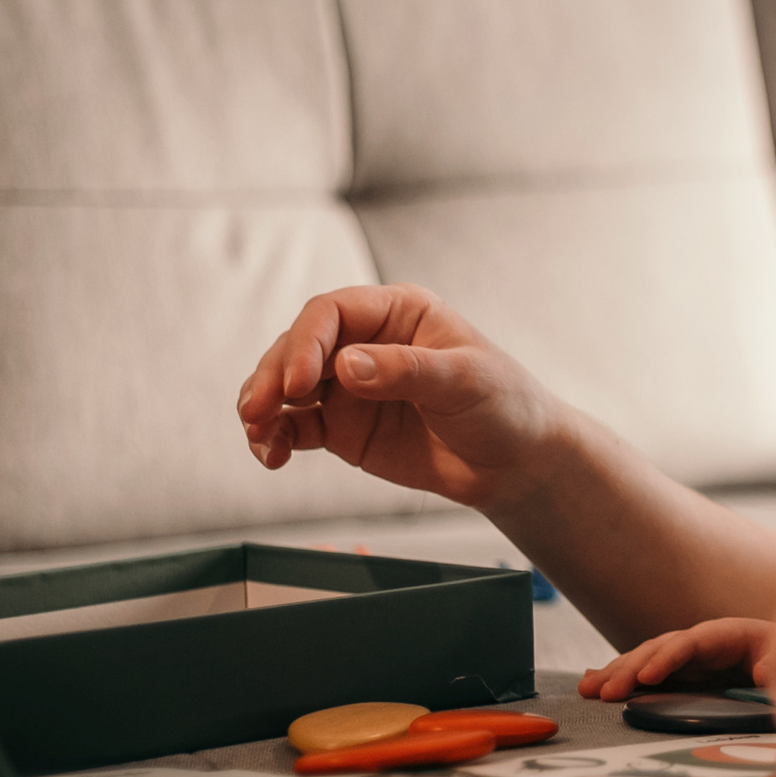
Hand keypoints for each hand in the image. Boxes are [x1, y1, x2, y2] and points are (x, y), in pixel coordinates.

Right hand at [236, 285, 562, 512]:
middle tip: (259, 410)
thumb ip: (406, 371)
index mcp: (398, 312)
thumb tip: (347, 366)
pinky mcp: (343, 427)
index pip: (333, 313)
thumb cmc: (504, 406)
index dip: (307, 342)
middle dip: (274, 376)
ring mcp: (350, 386)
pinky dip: (275, 438)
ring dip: (263, 406)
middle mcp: (366, 343)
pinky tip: (271, 455)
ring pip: (287, 386)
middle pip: (299, 347)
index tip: (300, 381)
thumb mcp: (464, 381)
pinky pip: (295, 427)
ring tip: (259, 434)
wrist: (516, 463)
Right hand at [577, 618, 773, 701]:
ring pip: (643, 660)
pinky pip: (642, 672)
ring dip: (614, 673)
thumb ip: (772, 663)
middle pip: (658, 650)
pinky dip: (617, 677)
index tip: (645, 678)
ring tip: (586, 690)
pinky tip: (590, 684)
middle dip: (629, 669)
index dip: (666, 659)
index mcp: (724, 635)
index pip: (690, 643)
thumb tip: (763, 674)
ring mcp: (683, 657)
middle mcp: (697, 642)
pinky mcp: (676, 672)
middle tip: (603, 692)